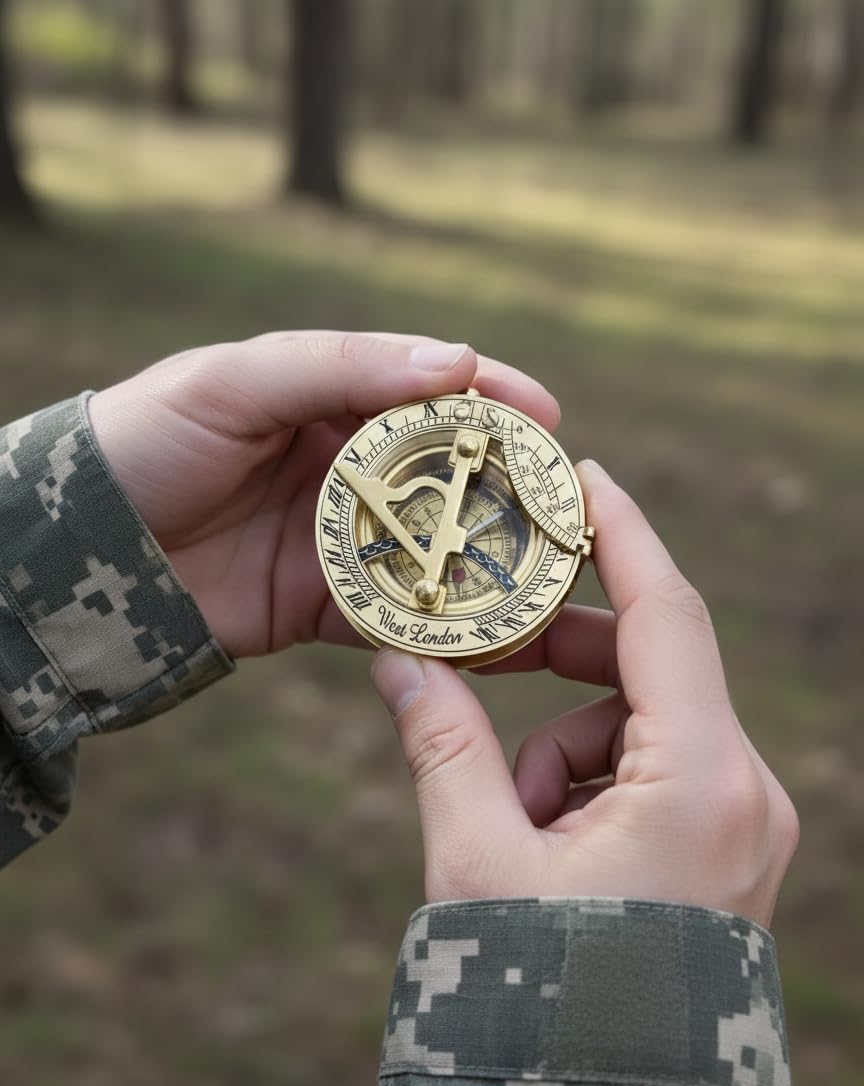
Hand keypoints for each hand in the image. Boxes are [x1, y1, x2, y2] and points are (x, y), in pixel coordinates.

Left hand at [88, 332, 557, 657]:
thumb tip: (457, 361)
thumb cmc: (148, 441)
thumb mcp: (236, 382)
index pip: (432, 392)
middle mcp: (348, 471)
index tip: (553, 419)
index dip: (496, 401)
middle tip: (573, 514)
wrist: (79, 553)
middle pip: (451, 478)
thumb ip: (341, 367)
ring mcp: (342, 543)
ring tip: (557, 585)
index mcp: (329, 400)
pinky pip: (398, 619)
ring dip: (494, 567)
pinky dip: (446, 631)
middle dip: (514, 495)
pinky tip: (496, 640)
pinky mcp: (325, 608)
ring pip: (437, 552)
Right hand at [371, 461, 798, 927]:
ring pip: (642, 730)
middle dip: (565, 657)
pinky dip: (588, 788)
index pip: (666, 614)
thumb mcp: (477, 858)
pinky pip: (654, 777)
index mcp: (703, 780)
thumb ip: (440, 741)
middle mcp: (745, 793)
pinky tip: (543, 853)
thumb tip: (396, 657)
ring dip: (562, 752)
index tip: (581, 474)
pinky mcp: (726, 852)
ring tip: (509, 828)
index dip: (620, 533)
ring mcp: (743, 826)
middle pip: (653, 669)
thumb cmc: (545, 993)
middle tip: (491, 641)